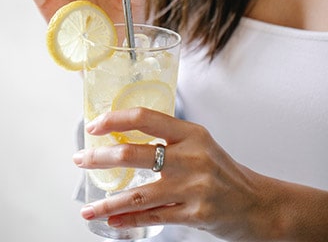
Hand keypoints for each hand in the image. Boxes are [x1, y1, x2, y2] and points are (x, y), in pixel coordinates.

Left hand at [73, 108, 282, 240]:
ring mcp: (194, 187)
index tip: (94, 125)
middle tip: (81, 159)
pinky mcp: (196, 214)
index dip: (115, 120)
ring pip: (139, 194)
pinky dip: (128, 220)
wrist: (257, 202)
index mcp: (190, 133)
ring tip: (88, 207)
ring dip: (108, 201)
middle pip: (134, 154)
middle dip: (100, 158)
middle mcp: (191, 157)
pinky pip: (154, 217)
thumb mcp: (199, 143)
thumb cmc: (222, 169)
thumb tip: (124, 137)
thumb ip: (167, 138)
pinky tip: (112, 221)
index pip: (145, 118)